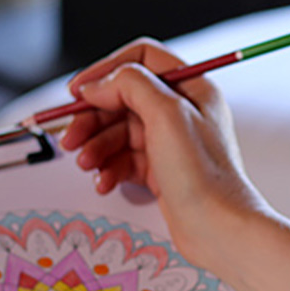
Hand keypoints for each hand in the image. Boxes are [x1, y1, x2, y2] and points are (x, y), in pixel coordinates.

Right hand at [59, 37, 289, 290]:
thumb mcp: (166, 114)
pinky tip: (105, 182)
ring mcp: (170, 142)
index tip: (78, 91)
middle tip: (70, 138)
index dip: (106, 71)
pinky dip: (109, 168)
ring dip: (96, 146)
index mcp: (191, 88)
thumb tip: (98, 84)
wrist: (219, 230)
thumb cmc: (203, 175)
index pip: (141, 60)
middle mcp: (181, 111)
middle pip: (122, 99)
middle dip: (92, 118)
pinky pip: (123, 160)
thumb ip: (130, 85)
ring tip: (87, 164)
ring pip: (118, 132)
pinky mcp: (160, 171)